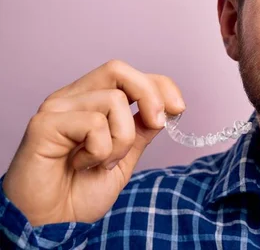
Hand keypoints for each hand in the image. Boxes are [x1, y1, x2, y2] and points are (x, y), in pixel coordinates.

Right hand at [2, 60, 185, 225]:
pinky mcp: (44, 124)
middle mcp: (71, 98)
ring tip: (102, 163)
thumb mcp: (124, 157)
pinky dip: (100, 151)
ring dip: (121, 140)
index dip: (159, 85)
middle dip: (149, 95)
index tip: (178, 109)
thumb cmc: (79, 193)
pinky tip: (81, 165)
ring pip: (113, 100)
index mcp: (89, 101)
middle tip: (157, 124)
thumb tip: (164, 109)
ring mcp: (56, 108)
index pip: (128, 75)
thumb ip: (139, 130)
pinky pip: (94, 124)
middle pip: (118, 70)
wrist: (50, 225)